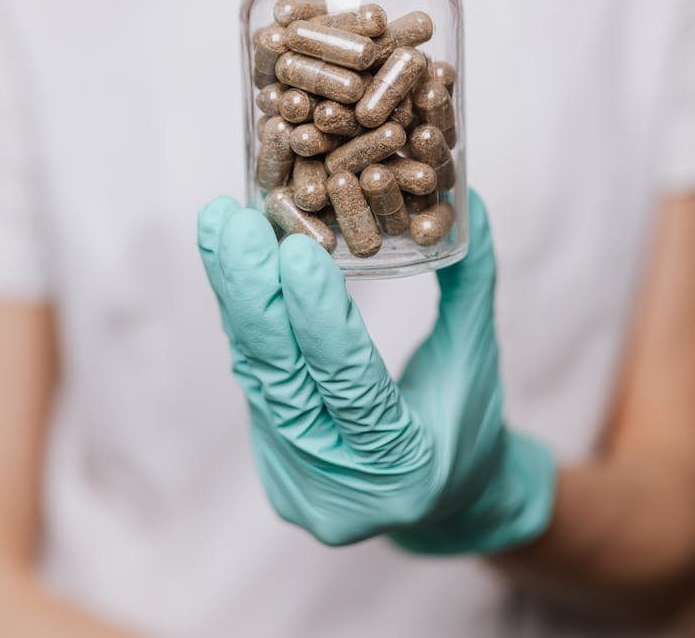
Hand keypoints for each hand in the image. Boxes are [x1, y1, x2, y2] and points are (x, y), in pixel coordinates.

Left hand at [197, 190, 554, 551]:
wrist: (447, 502)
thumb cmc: (470, 424)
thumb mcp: (476, 353)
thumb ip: (470, 278)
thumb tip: (467, 197)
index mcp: (406, 467)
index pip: (351, 386)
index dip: (320, 317)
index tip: (297, 250)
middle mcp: (338, 487)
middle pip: (281, 380)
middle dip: (252, 292)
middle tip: (235, 219)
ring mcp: (295, 480)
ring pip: (255, 373)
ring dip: (236, 294)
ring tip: (223, 225)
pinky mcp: (271, 462)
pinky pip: (253, 377)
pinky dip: (243, 316)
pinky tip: (230, 265)